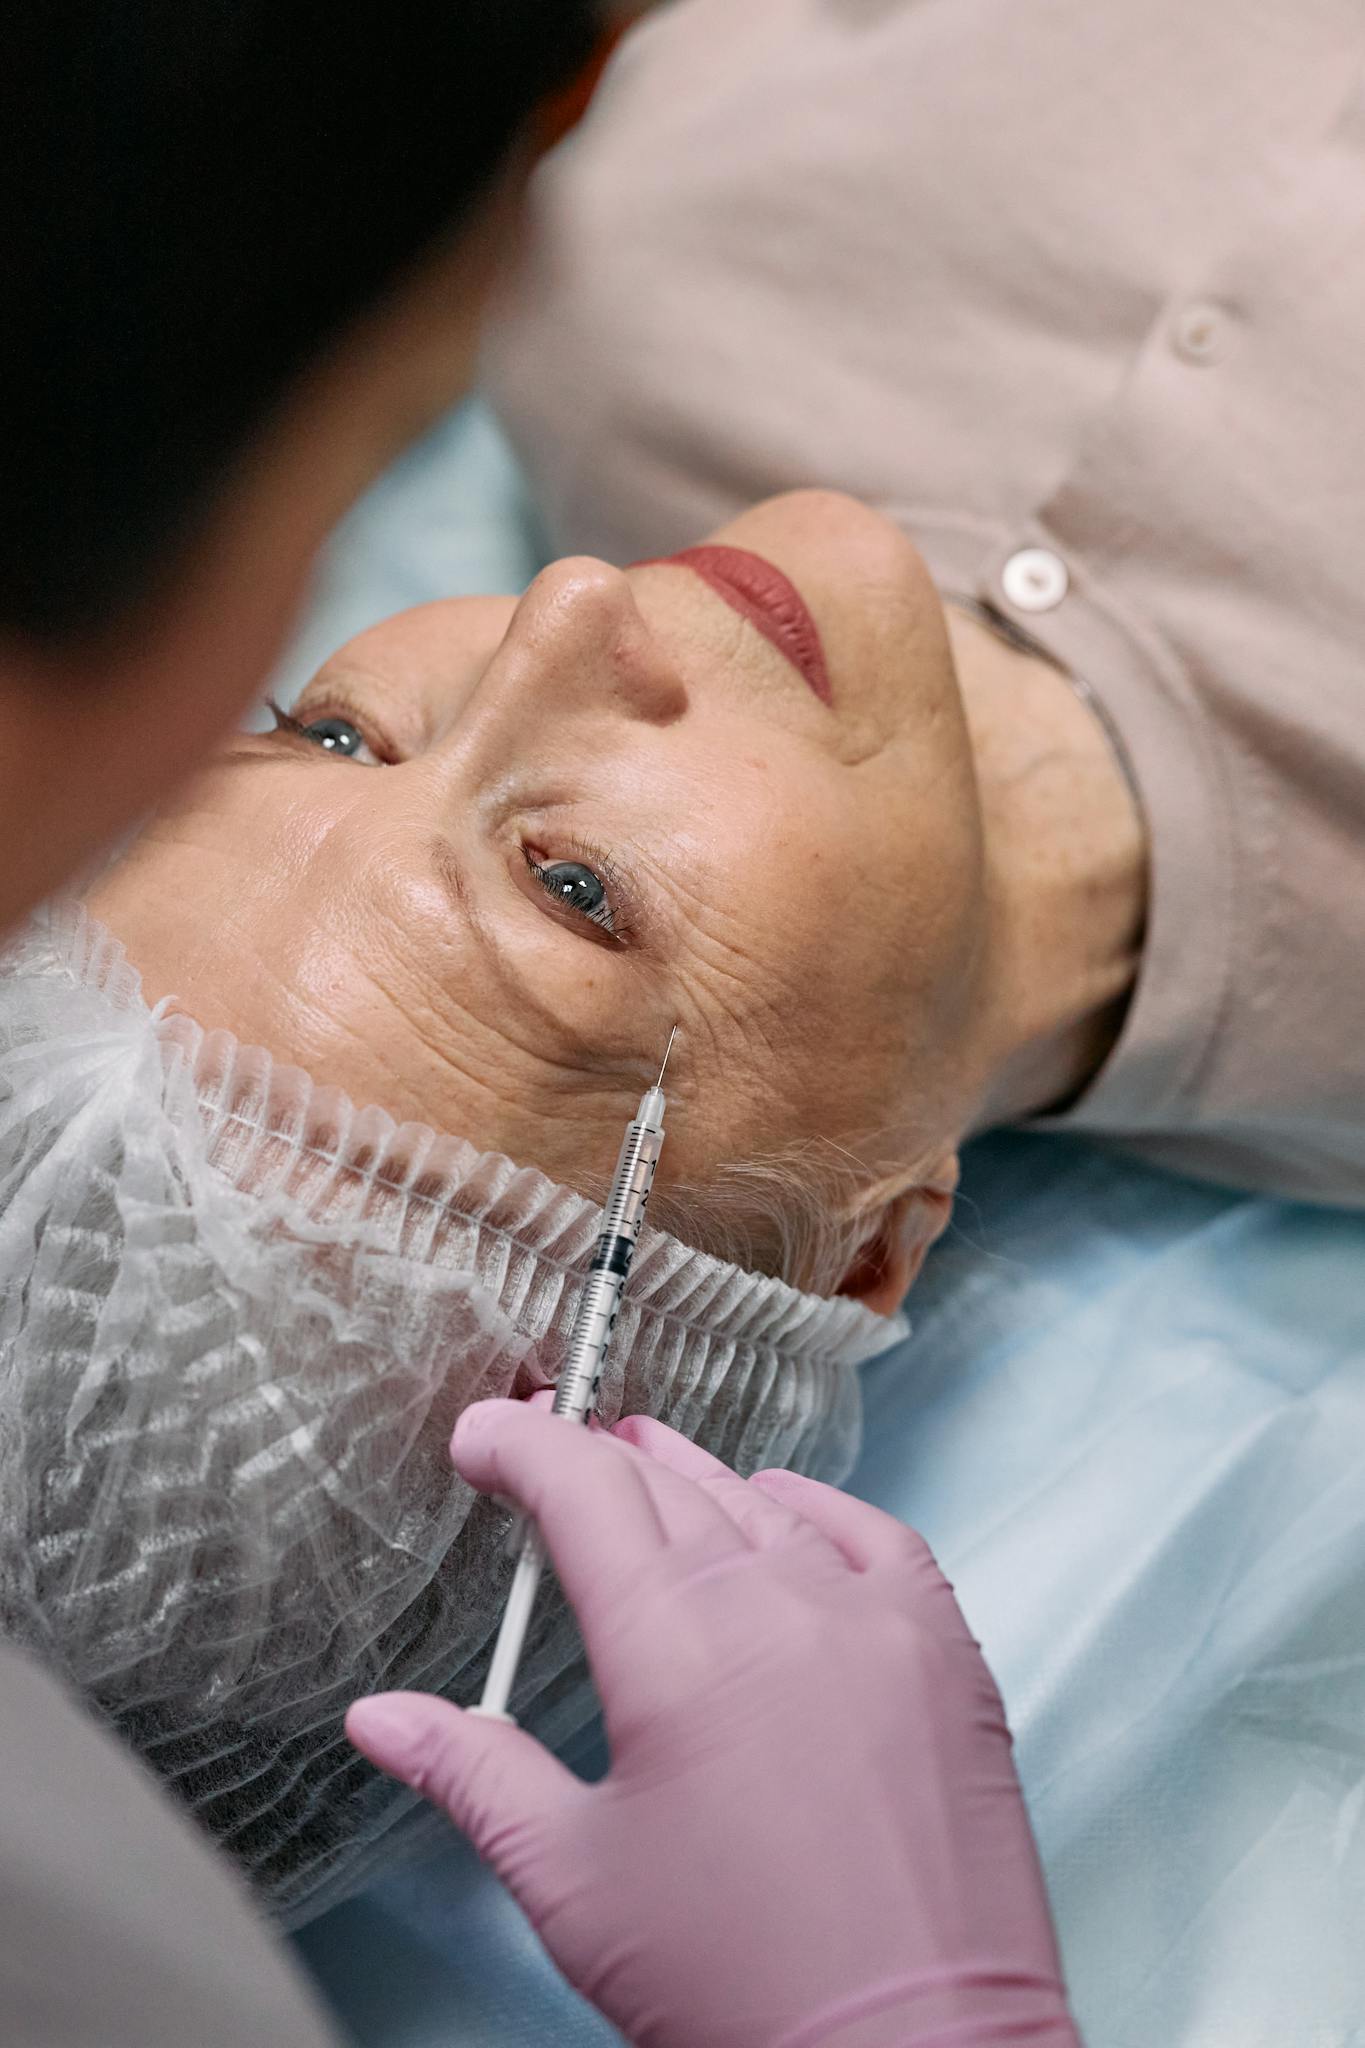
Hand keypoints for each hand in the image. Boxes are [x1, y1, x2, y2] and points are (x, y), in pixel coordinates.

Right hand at [347, 1401, 1079, 2047]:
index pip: (582, 1491)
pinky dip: (816, 1510)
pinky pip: (876, 1536)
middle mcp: (776, 1602)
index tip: (486, 1437)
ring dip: (694, 1477)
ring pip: (763, 1504)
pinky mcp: (945, 1651)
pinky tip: (784, 1513)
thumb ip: (472, 1772)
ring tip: (647, 1463)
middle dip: (594, 1458)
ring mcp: (873, 1617)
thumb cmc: (739, 1983)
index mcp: (673, 1646)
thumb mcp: (572, 1879)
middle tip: (548, 1453)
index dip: (523, 1447)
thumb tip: (382, 1719)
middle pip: (666, 1486)